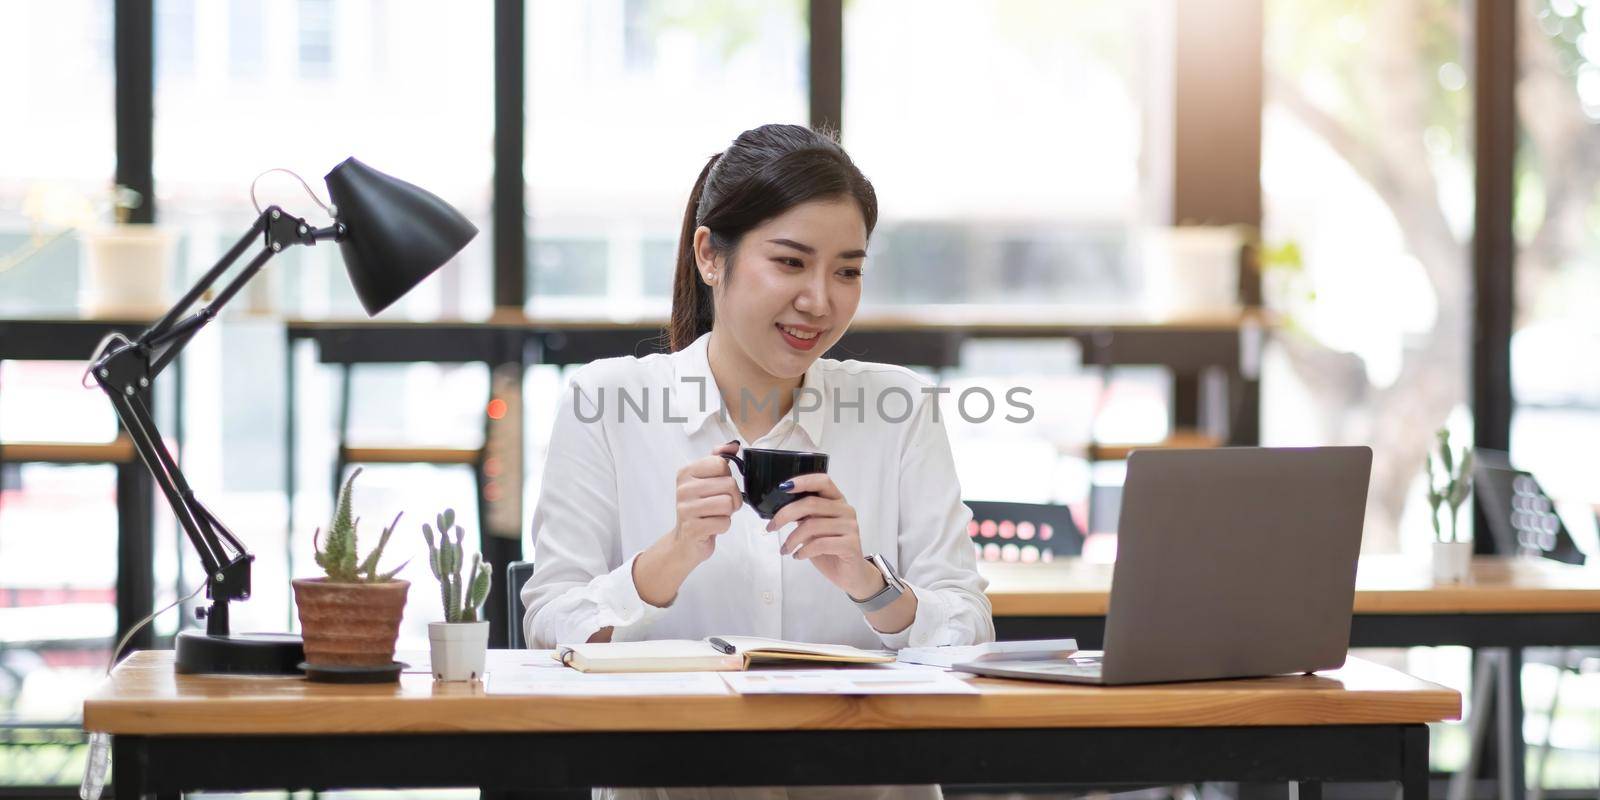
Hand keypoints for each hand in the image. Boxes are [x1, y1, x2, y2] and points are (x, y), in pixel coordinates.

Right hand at [669, 440, 743, 563]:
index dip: (727, 477)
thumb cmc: (700, 509)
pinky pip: (724, 522)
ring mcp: (686, 509)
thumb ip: (718, 459)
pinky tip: (712, 526)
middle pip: (729, 484)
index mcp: (686, 472)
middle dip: (733, 498)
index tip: (719, 487)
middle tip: (721, 506)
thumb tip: (733, 444)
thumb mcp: (705, 481)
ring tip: (716, 515)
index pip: (721, 464)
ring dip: (729, 513)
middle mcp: (683, 488)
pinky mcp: (692, 528)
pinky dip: (724, 526)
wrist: (685, 542)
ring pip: (728, 503)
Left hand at [765, 473, 883, 599]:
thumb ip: (804, 516)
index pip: (822, 481)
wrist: (850, 574)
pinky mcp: (851, 544)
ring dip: (792, 539)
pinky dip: (803, 551)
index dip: (802, 481)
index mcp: (837, 501)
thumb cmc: (829, 550)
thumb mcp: (813, 529)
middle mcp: (846, 510)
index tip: (782, 487)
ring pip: (812, 525)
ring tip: (785, 549)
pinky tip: (798, 556)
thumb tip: (779, 509)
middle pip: (811, 503)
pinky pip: (820, 544)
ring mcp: (850, 527)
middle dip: (785, 515)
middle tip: (771, 527)